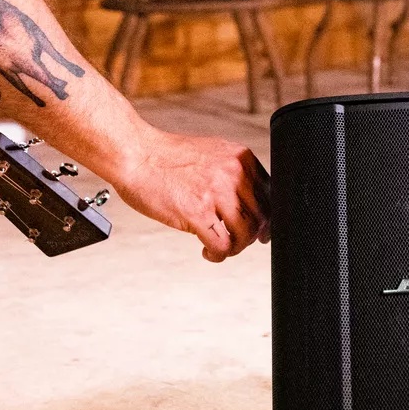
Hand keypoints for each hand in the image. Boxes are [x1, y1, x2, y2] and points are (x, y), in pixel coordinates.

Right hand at [123, 131, 271, 261]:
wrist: (137, 154)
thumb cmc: (168, 157)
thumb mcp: (212, 154)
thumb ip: (234, 173)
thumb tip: (249, 202)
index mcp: (241, 158)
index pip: (271, 195)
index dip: (266, 218)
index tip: (259, 230)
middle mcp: (234, 174)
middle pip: (262, 217)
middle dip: (251, 236)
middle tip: (237, 242)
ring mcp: (217, 194)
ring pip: (245, 235)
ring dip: (234, 247)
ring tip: (218, 247)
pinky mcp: (198, 213)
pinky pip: (222, 246)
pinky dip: (218, 255)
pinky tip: (208, 252)